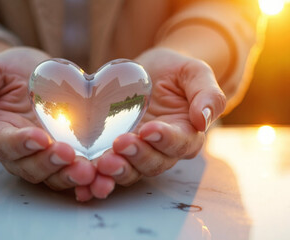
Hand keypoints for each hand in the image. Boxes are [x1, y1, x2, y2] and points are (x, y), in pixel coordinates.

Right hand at [0, 47, 95, 196]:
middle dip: (50, 164)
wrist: (32, 72)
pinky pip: (75, 171)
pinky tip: (103, 179)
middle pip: (30, 167)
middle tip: (70, 155)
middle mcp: (18, 153)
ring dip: (71, 176)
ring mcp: (43, 157)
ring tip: (90, 171)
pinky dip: (88, 179)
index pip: (4, 145)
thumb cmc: (6, 71)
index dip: (21, 144)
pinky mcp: (67, 156)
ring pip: (53, 176)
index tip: (39, 137)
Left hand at [88, 47, 226, 198]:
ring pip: (130, 171)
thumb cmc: (176, 72)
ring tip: (101, 164)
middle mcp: (163, 151)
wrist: (151, 72)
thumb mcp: (195, 73)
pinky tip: (81, 184)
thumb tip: (204, 120)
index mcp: (187, 134)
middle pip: (153, 163)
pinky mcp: (114, 153)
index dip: (165, 139)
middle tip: (119, 145)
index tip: (149, 129)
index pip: (179, 142)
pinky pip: (106, 170)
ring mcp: (137, 154)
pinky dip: (94, 180)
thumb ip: (207, 94)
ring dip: (115, 171)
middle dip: (136, 157)